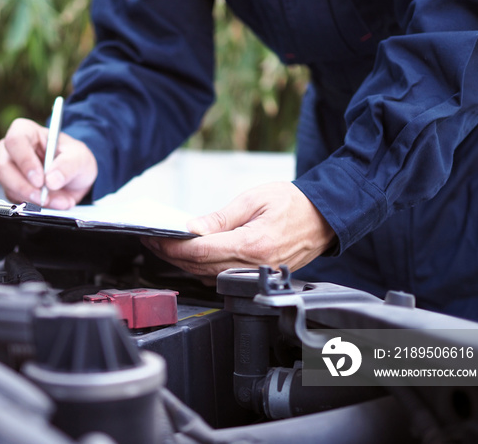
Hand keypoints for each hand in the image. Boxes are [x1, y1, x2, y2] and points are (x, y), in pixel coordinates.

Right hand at [0, 118, 97, 208]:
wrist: (75, 177)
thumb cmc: (74, 158)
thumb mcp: (80, 158)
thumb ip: (68, 166)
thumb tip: (51, 180)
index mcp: (26, 131)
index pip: (16, 141)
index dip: (25, 161)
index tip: (40, 180)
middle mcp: (12, 149)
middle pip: (4, 167)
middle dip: (24, 187)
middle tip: (43, 197)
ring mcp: (9, 169)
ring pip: (7, 186)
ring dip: (31, 198)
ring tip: (55, 201)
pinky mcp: (11, 187)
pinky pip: (14, 199)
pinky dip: (33, 205)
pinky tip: (50, 203)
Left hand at [142, 182, 335, 280]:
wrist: (325, 218)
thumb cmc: (294, 204)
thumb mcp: (253, 200)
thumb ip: (220, 219)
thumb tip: (191, 229)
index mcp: (252, 245)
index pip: (200, 251)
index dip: (172, 246)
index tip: (154, 237)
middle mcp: (254, 266)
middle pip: (199, 267)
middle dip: (170, 255)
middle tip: (152, 240)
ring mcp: (256, 275)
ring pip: (207, 276)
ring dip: (183, 263)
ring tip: (165, 246)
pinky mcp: (257, 277)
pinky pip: (221, 278)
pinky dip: (201, 268)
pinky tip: (190, 256)